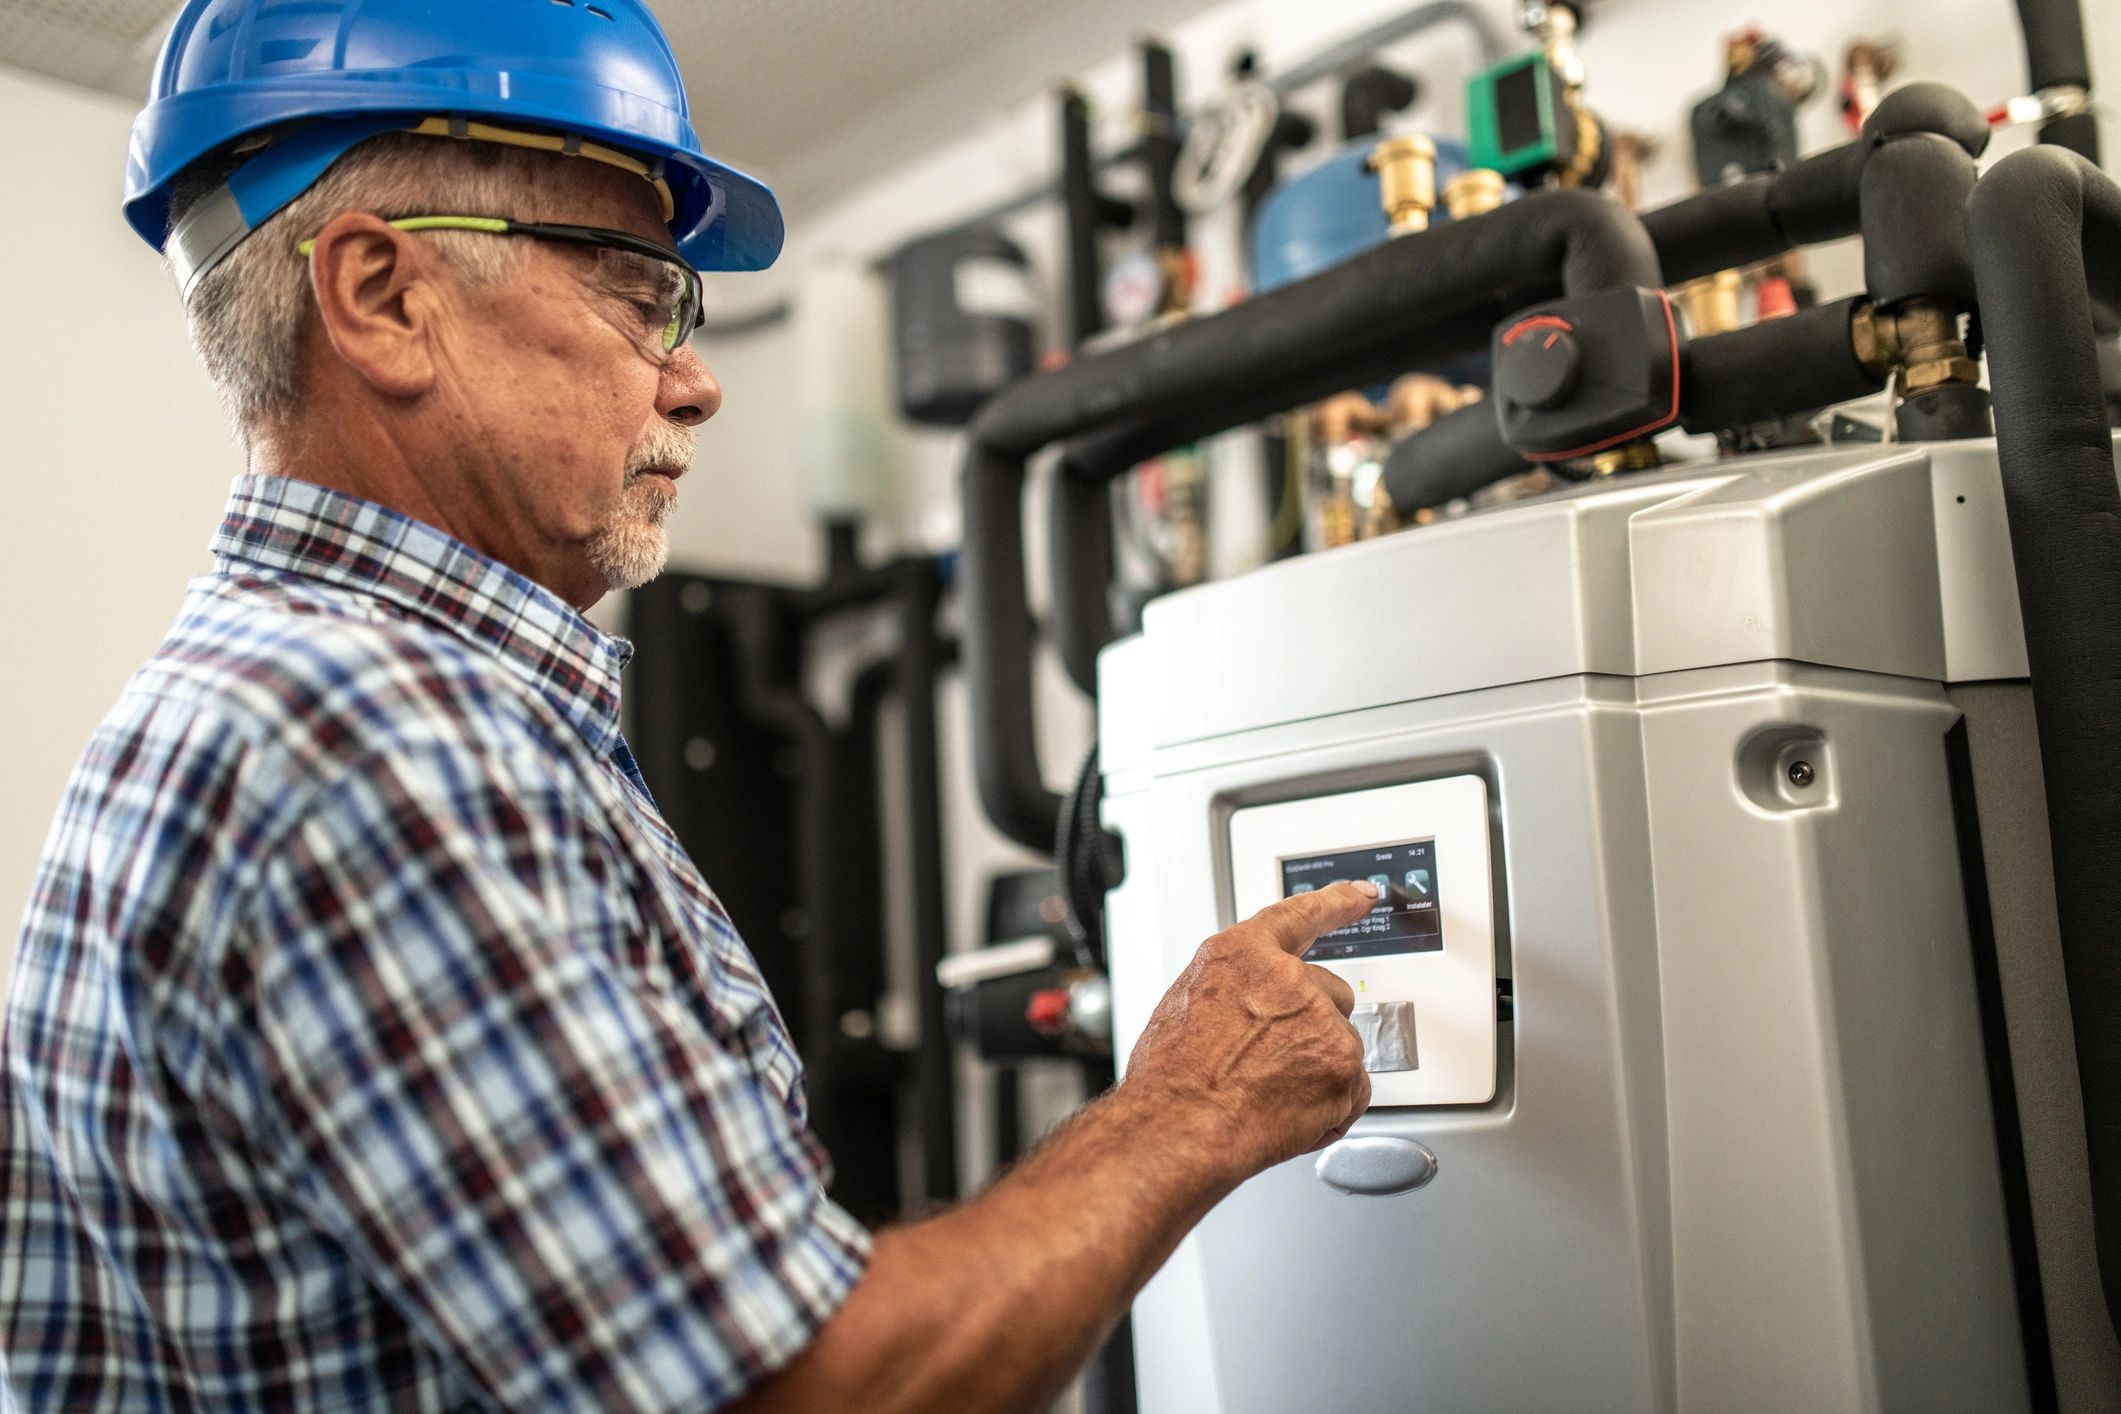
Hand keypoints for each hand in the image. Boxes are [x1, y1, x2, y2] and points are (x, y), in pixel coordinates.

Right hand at [1124, 881, 1375, 1179]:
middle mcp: (1288, 980)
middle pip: (1330, 994)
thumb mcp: (1184, 1005)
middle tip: (1270, 1062)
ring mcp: (1321, 1022)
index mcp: (1242, 955)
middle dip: (1312, 1028)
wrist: (1179, 1129)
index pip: (1300, 915)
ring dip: (1317, 1069)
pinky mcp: (1343, 1066)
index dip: (1336, 903)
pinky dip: (1331, 1105)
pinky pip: (1353, 1089)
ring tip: (1267, 1094)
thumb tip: (1245, 1007)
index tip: (1362, 895)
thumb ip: (1231, 990)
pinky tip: (1288, 1113)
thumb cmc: (1170, 1079)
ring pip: (1339, 1045)